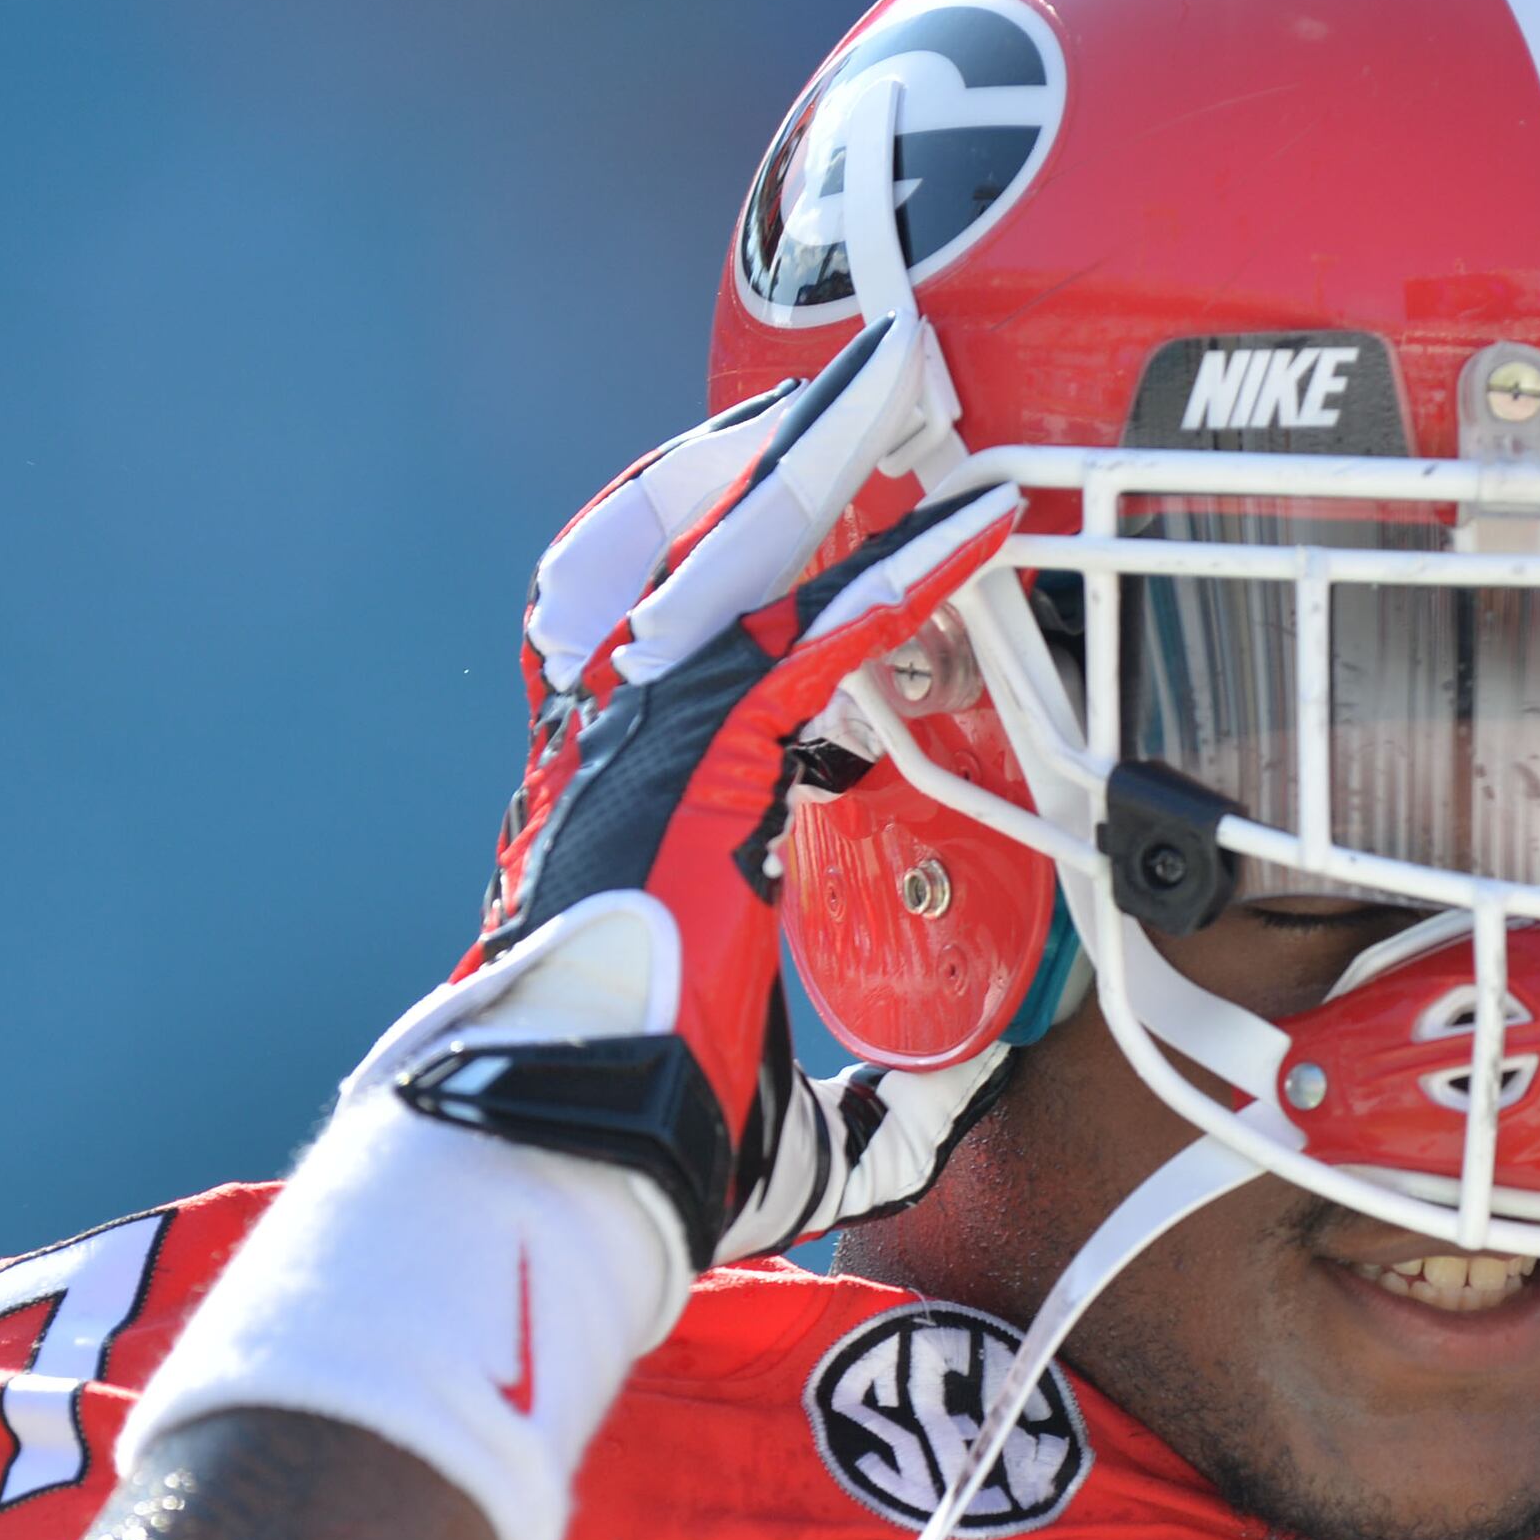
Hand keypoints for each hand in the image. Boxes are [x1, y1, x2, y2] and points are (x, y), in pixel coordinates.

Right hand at [119, 316, 1020, 1539]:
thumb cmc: (637, 1153)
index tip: (832, 485)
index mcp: (627, 808)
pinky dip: (902, 572)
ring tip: (906, 367)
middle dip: (789, 450)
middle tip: (868, 364)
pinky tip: (980, 518)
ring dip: (835, 458)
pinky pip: (816, 640)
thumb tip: (928, 1115)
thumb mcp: (766, 1094)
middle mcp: (620, 753)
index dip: (767, 551)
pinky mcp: (697, 773)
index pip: (702, 640)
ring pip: (751, 560)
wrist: (559, 1176)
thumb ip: (843, 1085)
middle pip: (710, 557)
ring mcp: (646, 751)